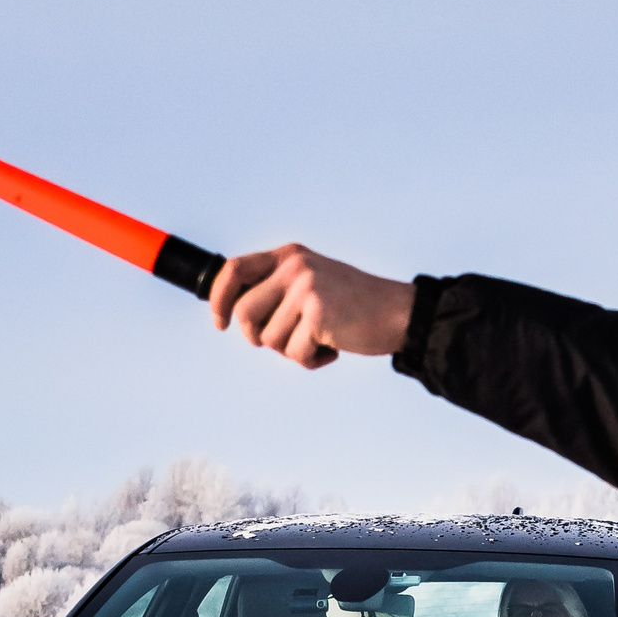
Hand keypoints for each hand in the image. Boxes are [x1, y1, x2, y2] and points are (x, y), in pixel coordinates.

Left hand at [208, 244, 414, 369]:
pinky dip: (312, 360)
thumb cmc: (355, 306)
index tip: (220, 323)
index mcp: (288, 256)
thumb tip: (237, 315)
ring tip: (321, 340)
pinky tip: (334, 348)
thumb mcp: (312, 283)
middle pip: (245, 314)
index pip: (234, 270)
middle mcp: (294, 267)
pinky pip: (295, 353)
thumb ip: (279, 290)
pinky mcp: (318, 315)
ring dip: (293, 351)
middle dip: (259, 338)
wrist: (399, 313)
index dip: (218, 299)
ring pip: (270, 339)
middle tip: (288, 342)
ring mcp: (306, 289)